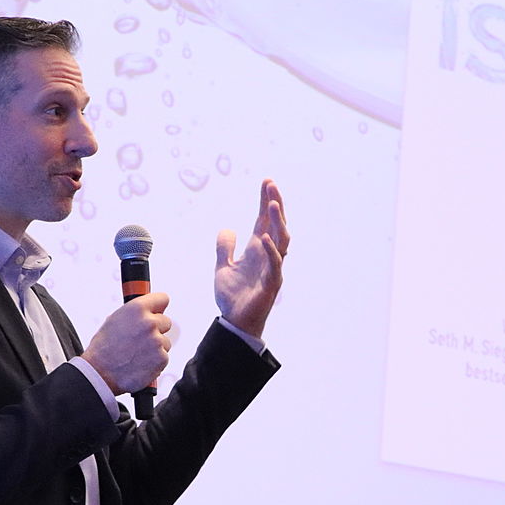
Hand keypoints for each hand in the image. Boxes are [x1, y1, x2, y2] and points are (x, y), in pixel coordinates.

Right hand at [81, 293, 172, 393]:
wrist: (99, 375)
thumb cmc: (103, 349)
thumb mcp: (114, 321)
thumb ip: (134, 314)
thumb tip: (148, 311)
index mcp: (136, 309)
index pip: (162, 299)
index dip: (159, 307)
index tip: (157, 311)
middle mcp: (149, 322)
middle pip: (166, 322)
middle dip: (157, 330)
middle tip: (141, 340)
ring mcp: (157, 341)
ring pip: (165, 342)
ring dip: (156, 348)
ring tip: (137, 355)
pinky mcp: (161, 358)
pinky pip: (164, 357)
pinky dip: (155, 362)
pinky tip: (140, 364)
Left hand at [214, 179, 289, 338]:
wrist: (234, 322)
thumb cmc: (233, 297)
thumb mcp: (223, 267)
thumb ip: (225, 248)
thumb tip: (227, 229)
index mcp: (257, 249)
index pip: (263, 220)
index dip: (265, 201)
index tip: (266, 182)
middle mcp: (267, 255)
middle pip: (276, 224)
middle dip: (275, 204)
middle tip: (271, 185)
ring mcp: (272, 268)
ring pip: (281, 240)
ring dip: (277, 222)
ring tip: (272, 205)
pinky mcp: (271, 283)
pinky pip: (274, 264)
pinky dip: (271, 250)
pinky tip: (264, 238)